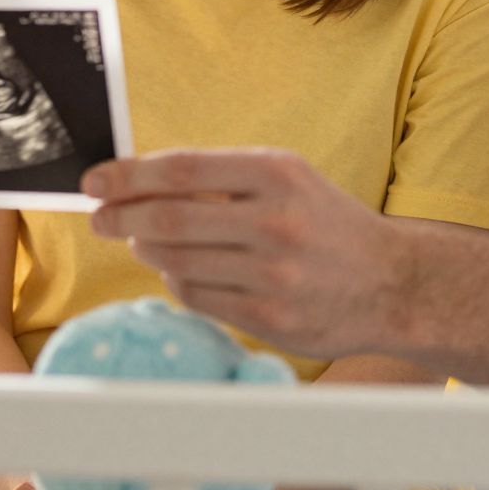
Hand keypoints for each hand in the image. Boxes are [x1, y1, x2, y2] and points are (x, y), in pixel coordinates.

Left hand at [84, 150, 406, 358]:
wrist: (394, 283)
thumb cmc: (326, 224)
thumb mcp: (287, 179)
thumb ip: (221, 178)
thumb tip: (139, 181)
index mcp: (278, 173)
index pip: (183, 170)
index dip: (129, 175)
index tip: (94, 181)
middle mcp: (276, 221)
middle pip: (170, 219)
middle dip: (121, 217)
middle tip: (99, 217)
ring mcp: (273, 275)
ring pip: (177, 263)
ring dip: (148, 251)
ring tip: (143, 242)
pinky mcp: (270, 319)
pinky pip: (197, 299)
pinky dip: (178, 283)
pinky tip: (182, 272)